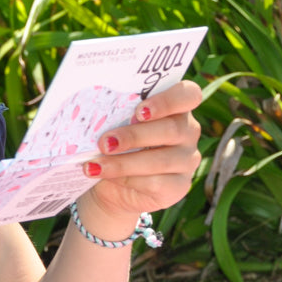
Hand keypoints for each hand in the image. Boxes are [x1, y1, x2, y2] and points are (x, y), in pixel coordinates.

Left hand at [78, 80, 202, 222]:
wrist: (109, 185)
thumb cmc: (113, 145)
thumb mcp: (112, 126)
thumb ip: (114, 114)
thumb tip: (93, 109)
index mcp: (175, 108)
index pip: (188, 94)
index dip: (168, 101)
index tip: (139, 111)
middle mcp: (187, 132)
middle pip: (172, 129)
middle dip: (134, 136)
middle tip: (105, 142)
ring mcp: (186, 160)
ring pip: (162, 160)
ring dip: (124, 162)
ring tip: (95, 165)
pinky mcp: (179, 187)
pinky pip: (157, 183)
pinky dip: (128, 179)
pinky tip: (106, 176)